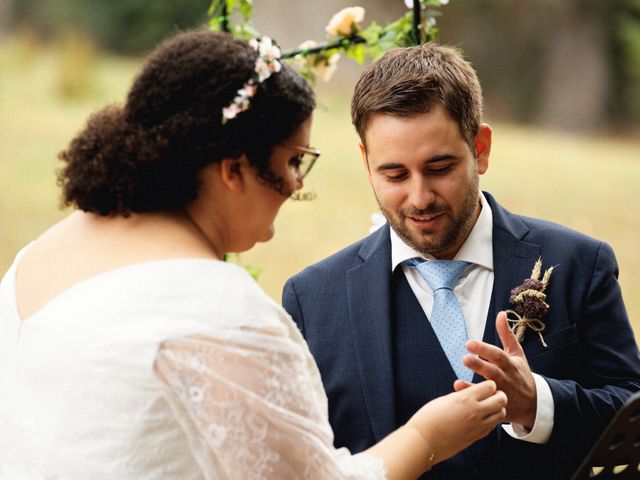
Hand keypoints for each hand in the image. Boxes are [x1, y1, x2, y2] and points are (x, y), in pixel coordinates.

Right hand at [407, 380, 506, 463]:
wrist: (424, 441)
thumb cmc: (428, 418)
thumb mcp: (445, 399)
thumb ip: (461, 396)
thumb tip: (471, 394)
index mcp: (465, 398)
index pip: (491, 386)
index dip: (488, 385)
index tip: (482, 386)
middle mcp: (475, 411)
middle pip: (501, 399)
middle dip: (498, 395)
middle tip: (490, 395)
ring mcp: (478, 426)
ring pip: (502, 414)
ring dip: (497, 408)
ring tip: (487, 407)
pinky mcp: (477, 437)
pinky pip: (493, 425)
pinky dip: (492, 420)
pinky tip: (481, 418)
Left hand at [455, 311, 536, 427]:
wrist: (534, 404)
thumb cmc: (521, 374)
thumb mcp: (517, 354)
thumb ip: (507, 334)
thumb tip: (501, 313)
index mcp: (510, 364)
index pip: (497, 355)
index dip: (484, 349)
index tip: (469, 343)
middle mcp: (506, 378)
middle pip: (493, 371)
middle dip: (479, 365)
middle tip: (465, 358)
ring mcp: (502, 393)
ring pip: (488, 390)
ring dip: (473, 386)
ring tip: (458, 381)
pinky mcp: (498, 407)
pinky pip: (485, 404)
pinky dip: (473, 398)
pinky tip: (459, 391)